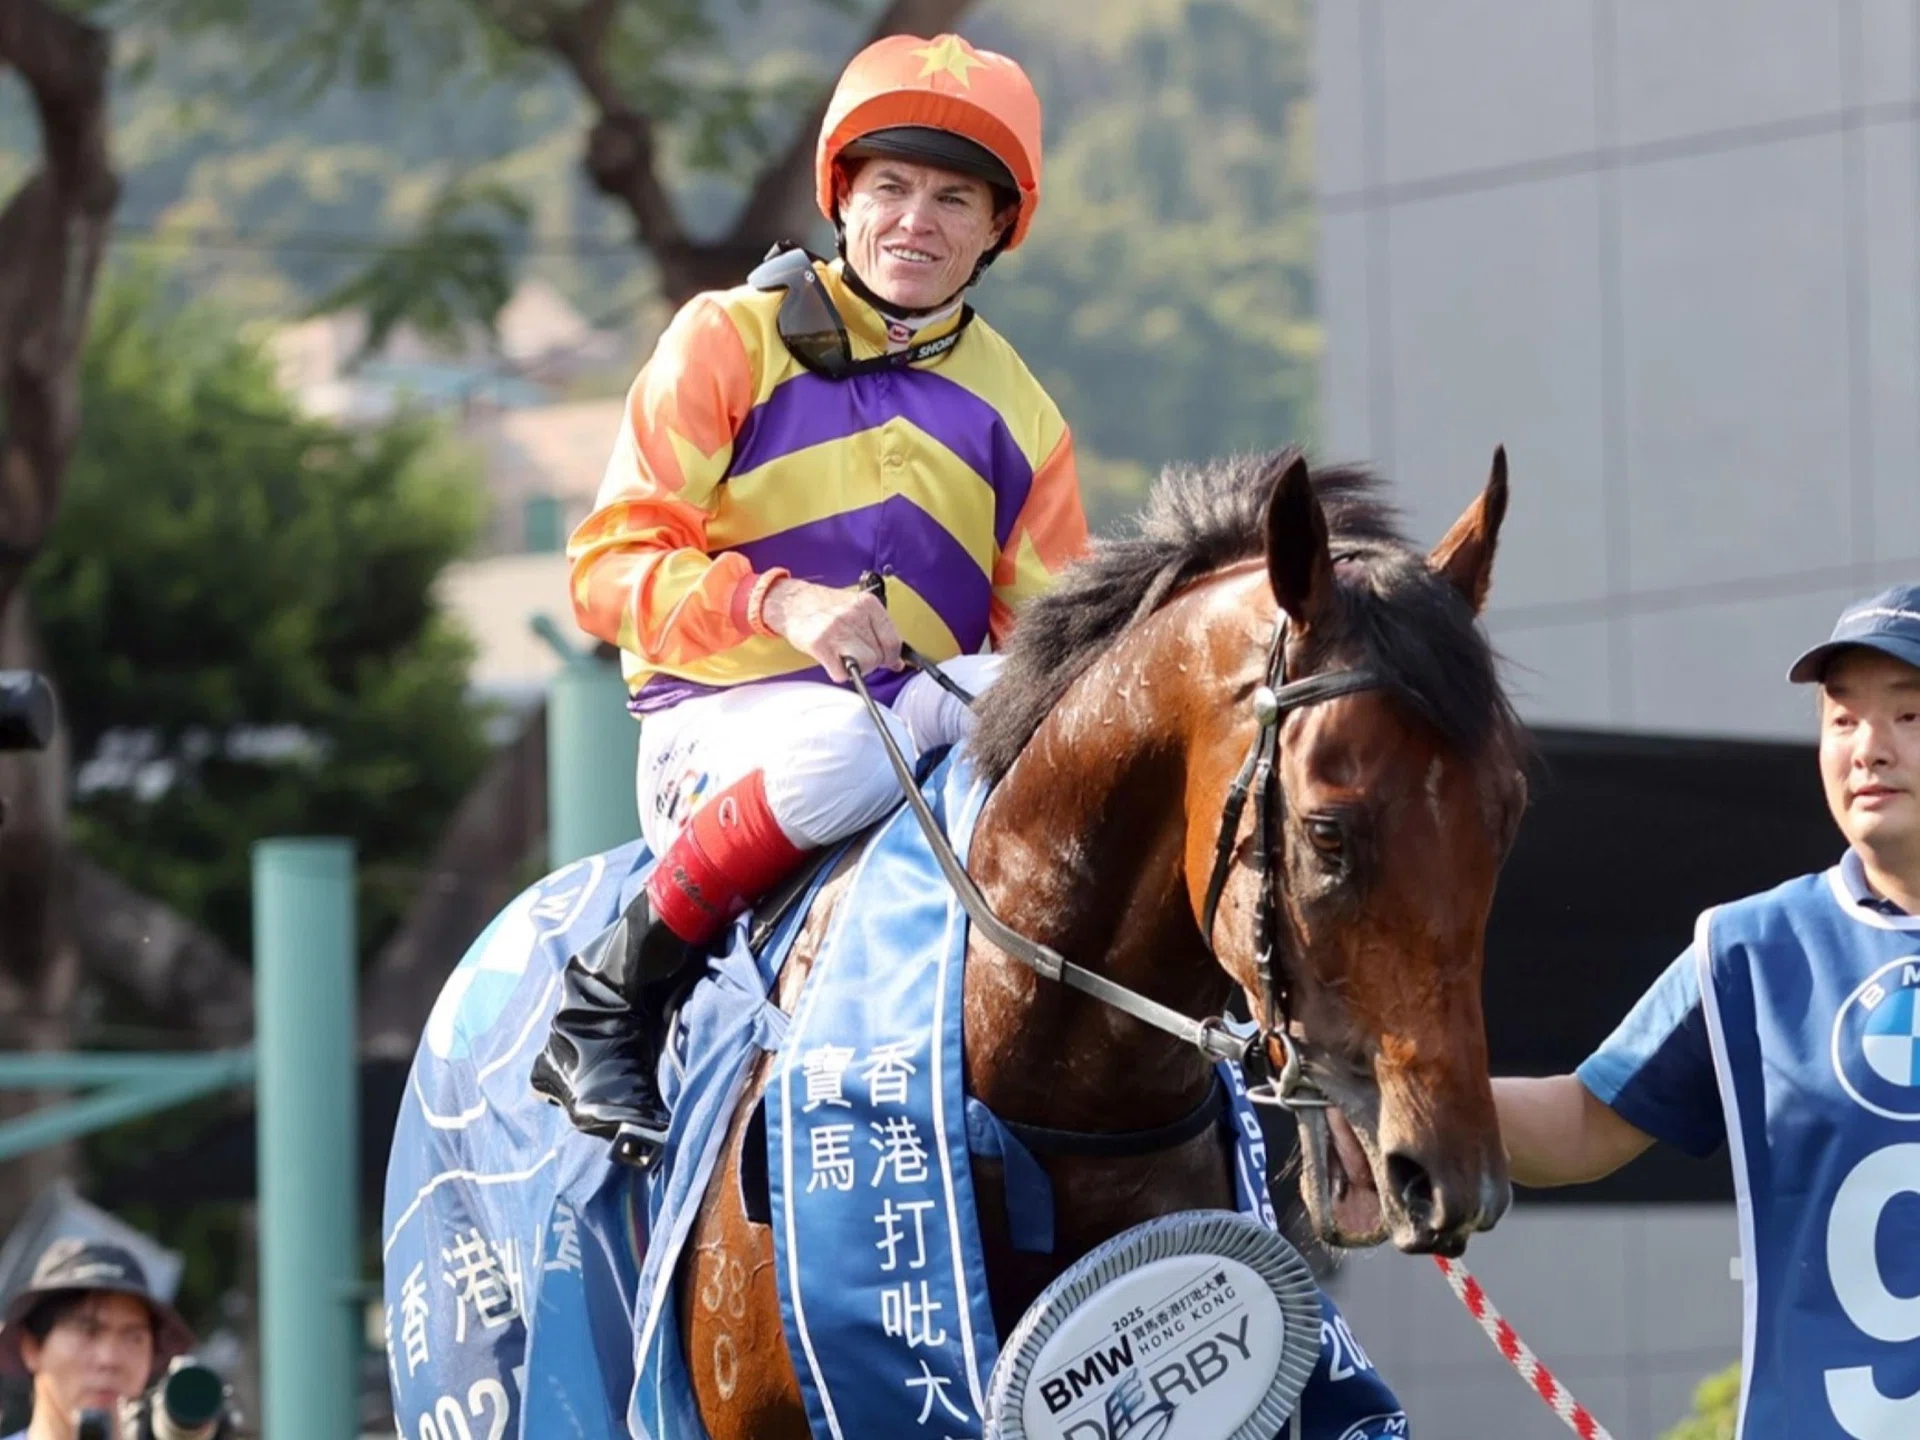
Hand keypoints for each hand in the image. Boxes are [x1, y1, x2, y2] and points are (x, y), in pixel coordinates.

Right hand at [761, 577, 904, 675]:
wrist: (791, 602)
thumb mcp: (857, 609)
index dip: (891, 657)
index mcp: (868, 604)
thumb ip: (879, 632)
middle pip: (879, 656)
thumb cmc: (825, 607)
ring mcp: (836, 629)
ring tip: (845, 657)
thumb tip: (898, 661)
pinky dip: (839, 673)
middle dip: (871, 662)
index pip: (893, 641)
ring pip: (864, 665)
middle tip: (857, 655)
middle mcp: (854, 615)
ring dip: (856, 669)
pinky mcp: (820, 644)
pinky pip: (841, 673)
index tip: (887, 660)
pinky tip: (832, 661)